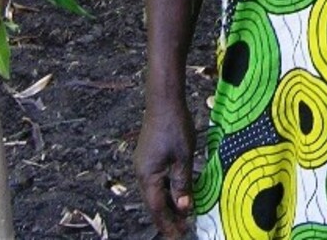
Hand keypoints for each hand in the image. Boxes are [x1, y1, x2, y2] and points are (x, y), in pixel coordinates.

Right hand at [136, 101, 197, 237]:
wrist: (163, 101)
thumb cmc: (174, 126)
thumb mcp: (183, 158)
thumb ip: (183, 184)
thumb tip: (185, 208)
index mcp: (148, 176)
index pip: (157, 208)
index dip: (168, 223)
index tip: (179, 236)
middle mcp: (142, 173)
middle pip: (154, 202)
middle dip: (168, 218)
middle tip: (182, 230)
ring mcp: (144, 164)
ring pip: (155, 192)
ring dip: (168, 204)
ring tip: (182, 216)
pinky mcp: (149, 156)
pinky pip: (156, 180)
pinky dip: (166, 190)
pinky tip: (177, 193)